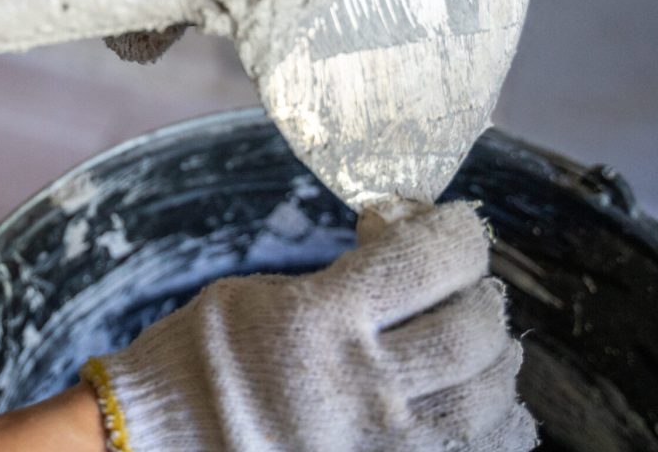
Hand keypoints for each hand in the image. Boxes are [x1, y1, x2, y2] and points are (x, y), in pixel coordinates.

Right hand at [80, 202, 536, 451]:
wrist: (160, 442)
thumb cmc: (201, 358)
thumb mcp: (262, 294)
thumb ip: (338, 282)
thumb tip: (400, 248)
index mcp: (320, 320)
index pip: (428, 261)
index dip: (459, 233)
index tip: (456, 226)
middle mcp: (359, 384)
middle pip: (471, 333)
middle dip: (480, 297)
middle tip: (467, 287)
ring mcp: (375, 444)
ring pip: (486, 402)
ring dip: (498, 364)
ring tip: (485, 346)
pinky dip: (497, 428)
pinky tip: (482, 406)